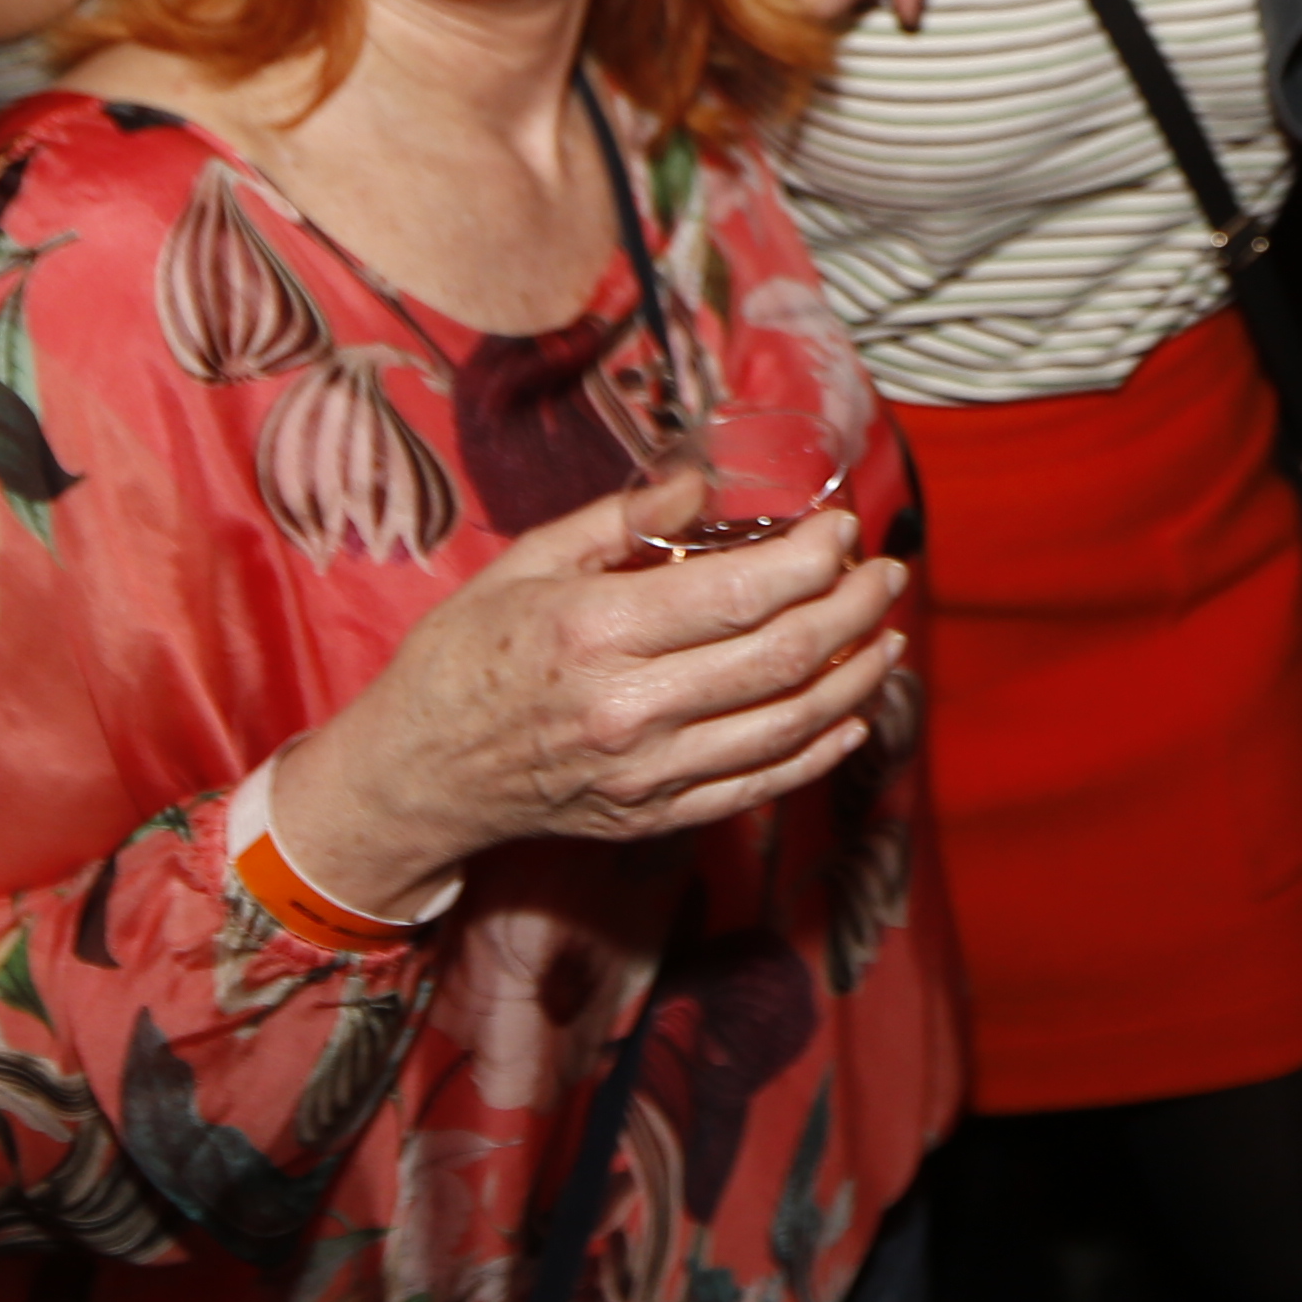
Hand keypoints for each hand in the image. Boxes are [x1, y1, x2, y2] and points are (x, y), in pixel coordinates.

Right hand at [272, 473, 907, 916]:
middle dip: (851, 609)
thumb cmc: (463, 658)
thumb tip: (701, 483)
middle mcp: (630, 710)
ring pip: (786, 726)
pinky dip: (818, 749)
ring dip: (854, 679)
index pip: (738, 595)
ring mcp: (648, 775)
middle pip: (779, 659)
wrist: (416, 776)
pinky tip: (851, 715)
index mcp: (595, 633)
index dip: (810, 559)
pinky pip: (760, 785)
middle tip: (885, 573)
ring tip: (885, 637)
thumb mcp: (525, 565)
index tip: (842, 529)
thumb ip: (620, 523)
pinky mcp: (655, 817)